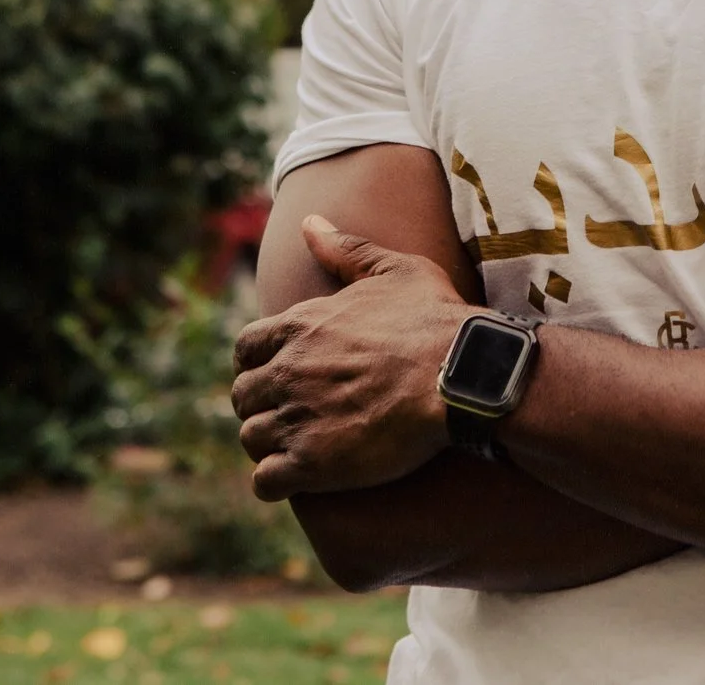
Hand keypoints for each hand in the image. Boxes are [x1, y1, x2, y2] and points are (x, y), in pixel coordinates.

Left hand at [231, 215, 472, 499]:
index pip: (245, 348)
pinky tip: (297, 477)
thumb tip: (309, 223)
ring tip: (297, 447)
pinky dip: (275, 481)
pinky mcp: (312, 462)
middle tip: (293, 413)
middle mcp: (288, 370)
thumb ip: (346, 249)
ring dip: (269, 443)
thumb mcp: (394, 269)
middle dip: (262, 405)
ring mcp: (297, 417)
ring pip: (251, 438)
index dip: (258, 363)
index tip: (281, 373)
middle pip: (243, 396)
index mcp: (299, 325)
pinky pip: (265, 480)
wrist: (461, 374)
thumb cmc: (434, 319)